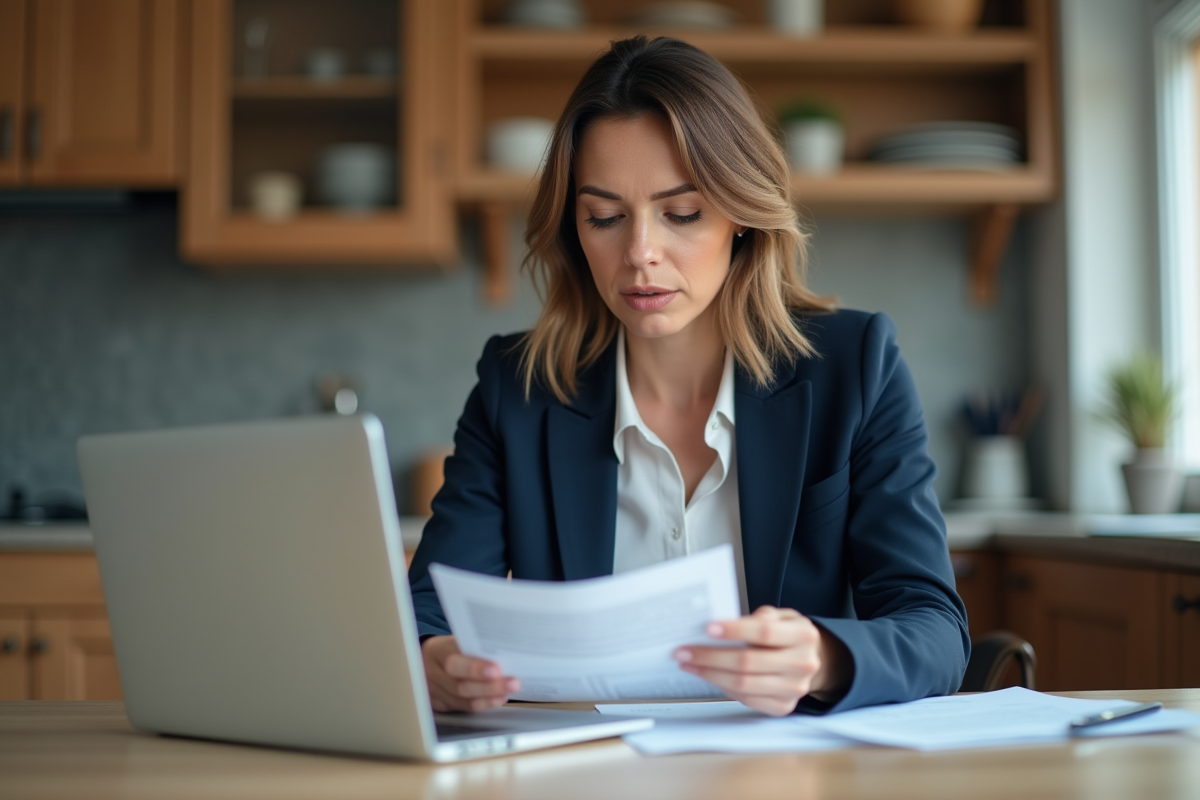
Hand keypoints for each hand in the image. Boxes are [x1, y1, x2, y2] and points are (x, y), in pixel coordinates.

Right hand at [421, 635, 519, 711]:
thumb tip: (505, 650)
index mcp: (436, 651)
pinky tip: (497, 699)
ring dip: (489, 697)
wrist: (426, 659)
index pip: (454, 663)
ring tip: (508, 691)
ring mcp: (434, 691)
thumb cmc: (449, 648)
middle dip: (488, 687)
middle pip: (459, 686)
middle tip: (512, 683)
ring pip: (462, 700)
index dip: (475, 669)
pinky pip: (462, 708)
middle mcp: (432, 673)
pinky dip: (482, 704)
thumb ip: (474, 646)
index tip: (496, 669)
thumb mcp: (456, 640)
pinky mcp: (439, 704)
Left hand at [673, 606, 850, 715]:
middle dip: (710, 657)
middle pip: (748, 662)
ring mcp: (794, 689)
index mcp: (803, 635)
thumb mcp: (782, 616)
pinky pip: (747, 699)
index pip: (764, 632)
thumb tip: (727, 623)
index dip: (735, 630)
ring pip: (743, 684)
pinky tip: (709, 676)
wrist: (814, 662)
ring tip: (689, 664)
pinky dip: (724, 687)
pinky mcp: (783, 706)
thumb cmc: (789, 635)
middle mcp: (802, 664)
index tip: (708, 628)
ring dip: (710, 674)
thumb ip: (762, 617)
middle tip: (684, 651)